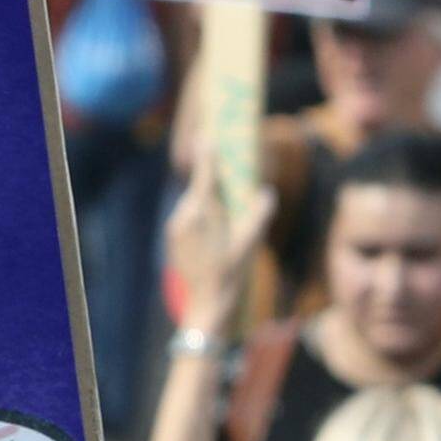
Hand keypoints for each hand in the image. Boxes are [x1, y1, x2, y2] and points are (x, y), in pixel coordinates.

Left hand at [163, 171, 272, 336]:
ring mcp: (176, 228)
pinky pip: (189, 216)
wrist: (205, 305)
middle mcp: (183, 218)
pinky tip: (215, 218)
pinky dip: (202, 212)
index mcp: (200, 216)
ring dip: (208, 197)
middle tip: (221, 159)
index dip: (206, 156)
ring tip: (224, 192)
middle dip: (211, 177)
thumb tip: (266, 193)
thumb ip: (257, 216)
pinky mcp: (174, 237)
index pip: (204, 178)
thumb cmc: (229, 275)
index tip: (205, 135)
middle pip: (200, 190)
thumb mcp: (248, 245)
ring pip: (194, 203)